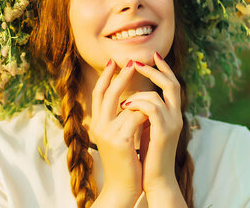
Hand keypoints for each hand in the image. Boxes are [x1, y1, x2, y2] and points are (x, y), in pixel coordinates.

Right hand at [90, 59, 147, 206]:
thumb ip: (120, 119)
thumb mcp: (119, 136)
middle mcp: (98, 126)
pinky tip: (152, 122)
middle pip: (107, 92)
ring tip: (151, 109)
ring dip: (143, 102)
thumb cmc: (124, 162)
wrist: (122, 187)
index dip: (106, 76)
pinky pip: (137, 117)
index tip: (115, 62)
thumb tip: (131, 100)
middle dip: (122, 75)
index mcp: (97, 123)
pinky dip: (147, 115)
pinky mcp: (121, 141)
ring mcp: (108, 133)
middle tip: (133, 61)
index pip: (98, 93)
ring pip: (128, 104)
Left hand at [122, 52, 183, 196]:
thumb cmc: (149, 155)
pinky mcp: (164, 132)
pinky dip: (137, 104)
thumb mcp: (147, 128)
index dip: (163, 69)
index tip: (152, 55)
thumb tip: (133, 97)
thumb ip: (145, 113)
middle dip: (154, 71)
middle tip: (137, 62)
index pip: (171, 84)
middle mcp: (176, 116)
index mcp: (172, 114)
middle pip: (171, 84)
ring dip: (139, 94)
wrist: (155, 179)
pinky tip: (125, 107)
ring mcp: (172, 124)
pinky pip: (151, 108)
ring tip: (124, 101)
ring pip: (158, 95)